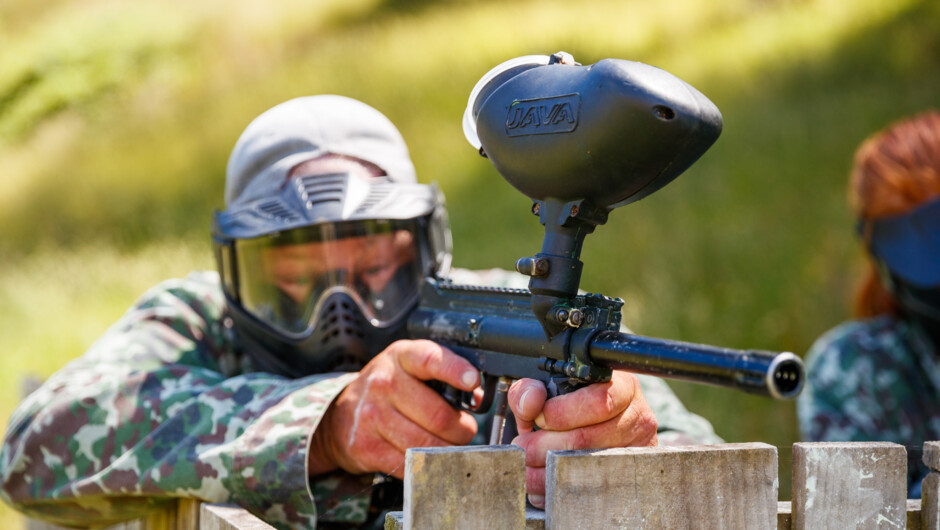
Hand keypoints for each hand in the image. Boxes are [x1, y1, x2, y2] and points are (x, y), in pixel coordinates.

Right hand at [308, 340, 479, 477]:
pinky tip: (428, 456)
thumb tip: (476, 398)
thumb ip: (444, 375)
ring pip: (427, 444)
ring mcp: (372, 416)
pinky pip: (410, 463)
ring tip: (450, 445)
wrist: (341, 415)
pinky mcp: (367, 447)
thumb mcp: (412, 368)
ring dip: (448, 450)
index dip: (455, 370)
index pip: (430, 359)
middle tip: (466, 430)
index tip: (472, 381)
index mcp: (401, 357)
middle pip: (438, 415)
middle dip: (462, 429)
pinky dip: (426, 464)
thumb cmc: (389, 388)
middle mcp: (384, 383)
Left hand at [507, 371, 657, 507]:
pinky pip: (593, 488)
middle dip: (545, 446)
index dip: (562, 413)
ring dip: (548, 472)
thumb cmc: (570, 409)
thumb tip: (531, 402)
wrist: (593, 431)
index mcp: (622, 387)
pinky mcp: (631, 475)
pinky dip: (561, 489)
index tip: (538, 420)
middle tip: (522, 449)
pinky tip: (544, 487)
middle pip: (588, 438)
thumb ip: (530, 390)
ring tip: (527, 469)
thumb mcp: (547, 393)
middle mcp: (637, 417)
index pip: (598, 401)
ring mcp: (637, 449)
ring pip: (587, 466)